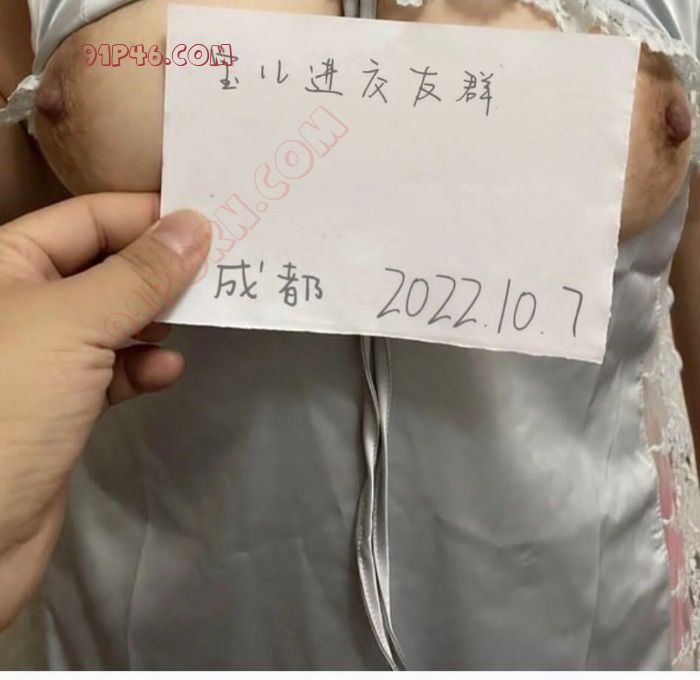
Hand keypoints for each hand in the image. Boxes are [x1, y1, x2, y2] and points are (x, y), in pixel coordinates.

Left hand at [0, 193, 210, 627]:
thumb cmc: (8, 406)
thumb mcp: (74, 323)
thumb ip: (139, 275)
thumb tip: (195, 226)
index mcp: (3, 265)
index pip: (86, 219)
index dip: (146, 216)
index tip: (210, 219)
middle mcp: (19, 303)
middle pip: (103, 267)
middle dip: (159, 270)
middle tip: (220, 268)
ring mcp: (40, 357)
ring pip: (112, 320)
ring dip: (156, 319)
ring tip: (201, 316)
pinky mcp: (59, 404)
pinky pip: (111, 370)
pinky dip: (141, 366)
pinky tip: (166, 370)